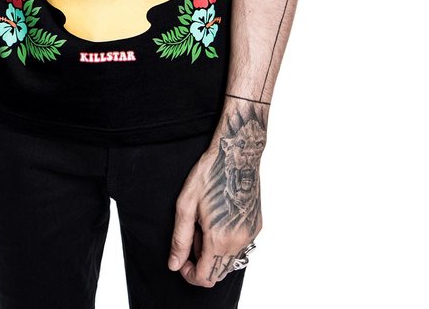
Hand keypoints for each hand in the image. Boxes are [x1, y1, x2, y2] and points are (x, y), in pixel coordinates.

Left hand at [167, 139, 261, 287]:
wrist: (236, 155)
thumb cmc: (210, 174)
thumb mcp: (186, 205)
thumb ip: (180, 239)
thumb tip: (175, 264)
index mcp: (219, 239)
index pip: (205, 277)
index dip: (189, 274)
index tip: (182, 259)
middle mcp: (239, 242)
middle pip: (218, 274)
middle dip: (201, 262)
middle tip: (193, 234)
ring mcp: (250, 235)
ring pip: (230, 262)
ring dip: (214, 253)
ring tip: (205, 225)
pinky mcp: (256, 227)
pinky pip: (240, 248)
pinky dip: (226, 243)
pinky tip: (218, 220)